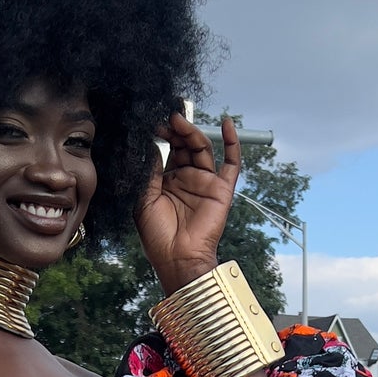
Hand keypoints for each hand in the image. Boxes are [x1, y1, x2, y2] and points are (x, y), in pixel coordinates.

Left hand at [135, 111, 240, 294]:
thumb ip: (150, 172)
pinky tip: (227, 123)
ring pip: (203, 150)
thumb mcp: (145, 199)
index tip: (153, 124)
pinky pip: (231, 163)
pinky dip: (232, 143)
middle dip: (176, 131)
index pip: (168, 152)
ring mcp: (205, 183)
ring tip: (180, 121)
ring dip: (193, 133)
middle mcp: (187, 179)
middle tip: (166, 118)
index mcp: (167, 182)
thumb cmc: (158, 235)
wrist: (176, 258)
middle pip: (185, 147)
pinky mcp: (222, 189)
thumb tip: (153, 146)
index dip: (162, 137)